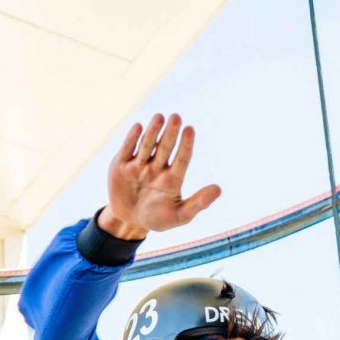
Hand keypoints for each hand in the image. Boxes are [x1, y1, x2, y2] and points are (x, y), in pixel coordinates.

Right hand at [101, 113, 220, 239]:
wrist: (128, 222)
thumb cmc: (156, 218)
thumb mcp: (179, 216)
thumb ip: (198, 203)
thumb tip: (219, 189)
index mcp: (173, 178)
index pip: (182, 159)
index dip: (186, 145)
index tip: (190, 130)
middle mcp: (157, 167)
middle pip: (165, 148)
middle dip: (170, 133)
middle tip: (176, 117)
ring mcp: (139, 165)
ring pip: (147, 146)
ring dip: (153, 132)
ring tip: (159, 117)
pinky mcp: (121, 166)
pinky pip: (127, 150)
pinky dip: (132, 139)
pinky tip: (138, 127)